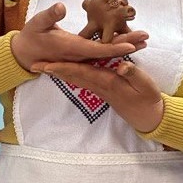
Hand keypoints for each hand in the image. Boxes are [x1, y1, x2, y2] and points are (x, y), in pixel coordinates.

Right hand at [12, 2, 147, 71]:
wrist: (25, 55)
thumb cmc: (31, 36)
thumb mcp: (36, 23)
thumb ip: (49, 15)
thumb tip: (61, 7)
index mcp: (72, 48)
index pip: (98, 49)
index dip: (115, 46)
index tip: (132, 43)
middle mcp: (80, 54)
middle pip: (108, 52)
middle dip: (128, 45)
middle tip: (146, 37)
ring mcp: (82, 56)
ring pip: (107, 52)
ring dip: (125, 45)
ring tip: (143, 39)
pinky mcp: (81, 54)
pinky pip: (101, 52)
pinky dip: (115, 46)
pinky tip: (127, 41)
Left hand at [33, 58, 164, 133]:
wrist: (148, 117)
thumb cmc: (148, 99)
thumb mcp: (146, 85)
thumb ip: (133, 74)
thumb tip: (121, 66)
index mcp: (107, 82)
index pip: (82, 73)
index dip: (64, 68)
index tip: (47, 65)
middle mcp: (99, 86)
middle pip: (72, 76)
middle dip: (53, 70)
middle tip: (34, 65)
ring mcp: (99, 88)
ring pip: (75, 79)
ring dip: (58, 73)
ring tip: (42, 67)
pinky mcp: (102, 89)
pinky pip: (82, 80)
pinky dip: (70, 75)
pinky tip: (62, 72)